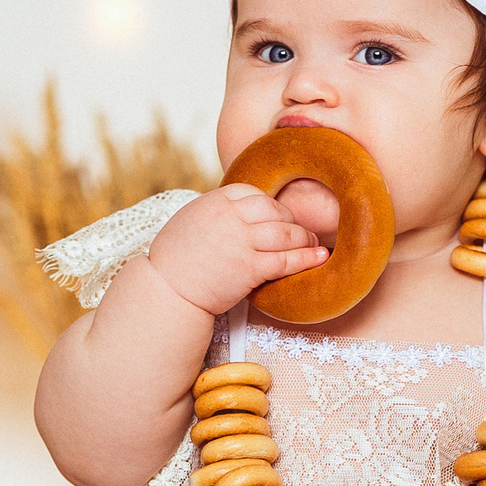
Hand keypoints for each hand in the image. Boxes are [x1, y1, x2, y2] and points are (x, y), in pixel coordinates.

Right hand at [143, 184, 327, 316]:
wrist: (165, 290)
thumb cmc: (176, 259)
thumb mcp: (193, 220)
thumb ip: (219, 212)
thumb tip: (245, 210)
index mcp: (215, 201)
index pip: (256, 195)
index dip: (273, 208)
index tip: (280, 220)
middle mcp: (229, 216)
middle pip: (276, 211)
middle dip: (294, 223)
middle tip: (304, 234)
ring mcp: (240, 242)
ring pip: (286, 234)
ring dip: (305, 240)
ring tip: (314, 246)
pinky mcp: (248, 268)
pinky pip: (285, 260)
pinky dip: (307, 259)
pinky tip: (319, 259)